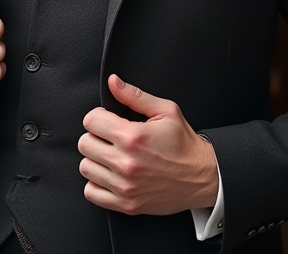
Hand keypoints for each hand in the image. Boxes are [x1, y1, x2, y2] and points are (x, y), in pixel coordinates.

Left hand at [78, 74, 218, 215]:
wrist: (203, 177)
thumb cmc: (184, 145)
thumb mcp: (166, 111)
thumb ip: (135, 96)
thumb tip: (113, 83)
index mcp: (133, 137)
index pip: (90, 121)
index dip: (98, 117)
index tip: (108, 121)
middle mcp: (126, 163)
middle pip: (84, 144)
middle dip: (96, 137)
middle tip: (110, 139)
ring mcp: (125, 186)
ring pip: (85, 167)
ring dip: (95, 160)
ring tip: (111, 157)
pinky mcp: (126, 204)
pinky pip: (91, 193)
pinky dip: (96, 184)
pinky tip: (110, 175)